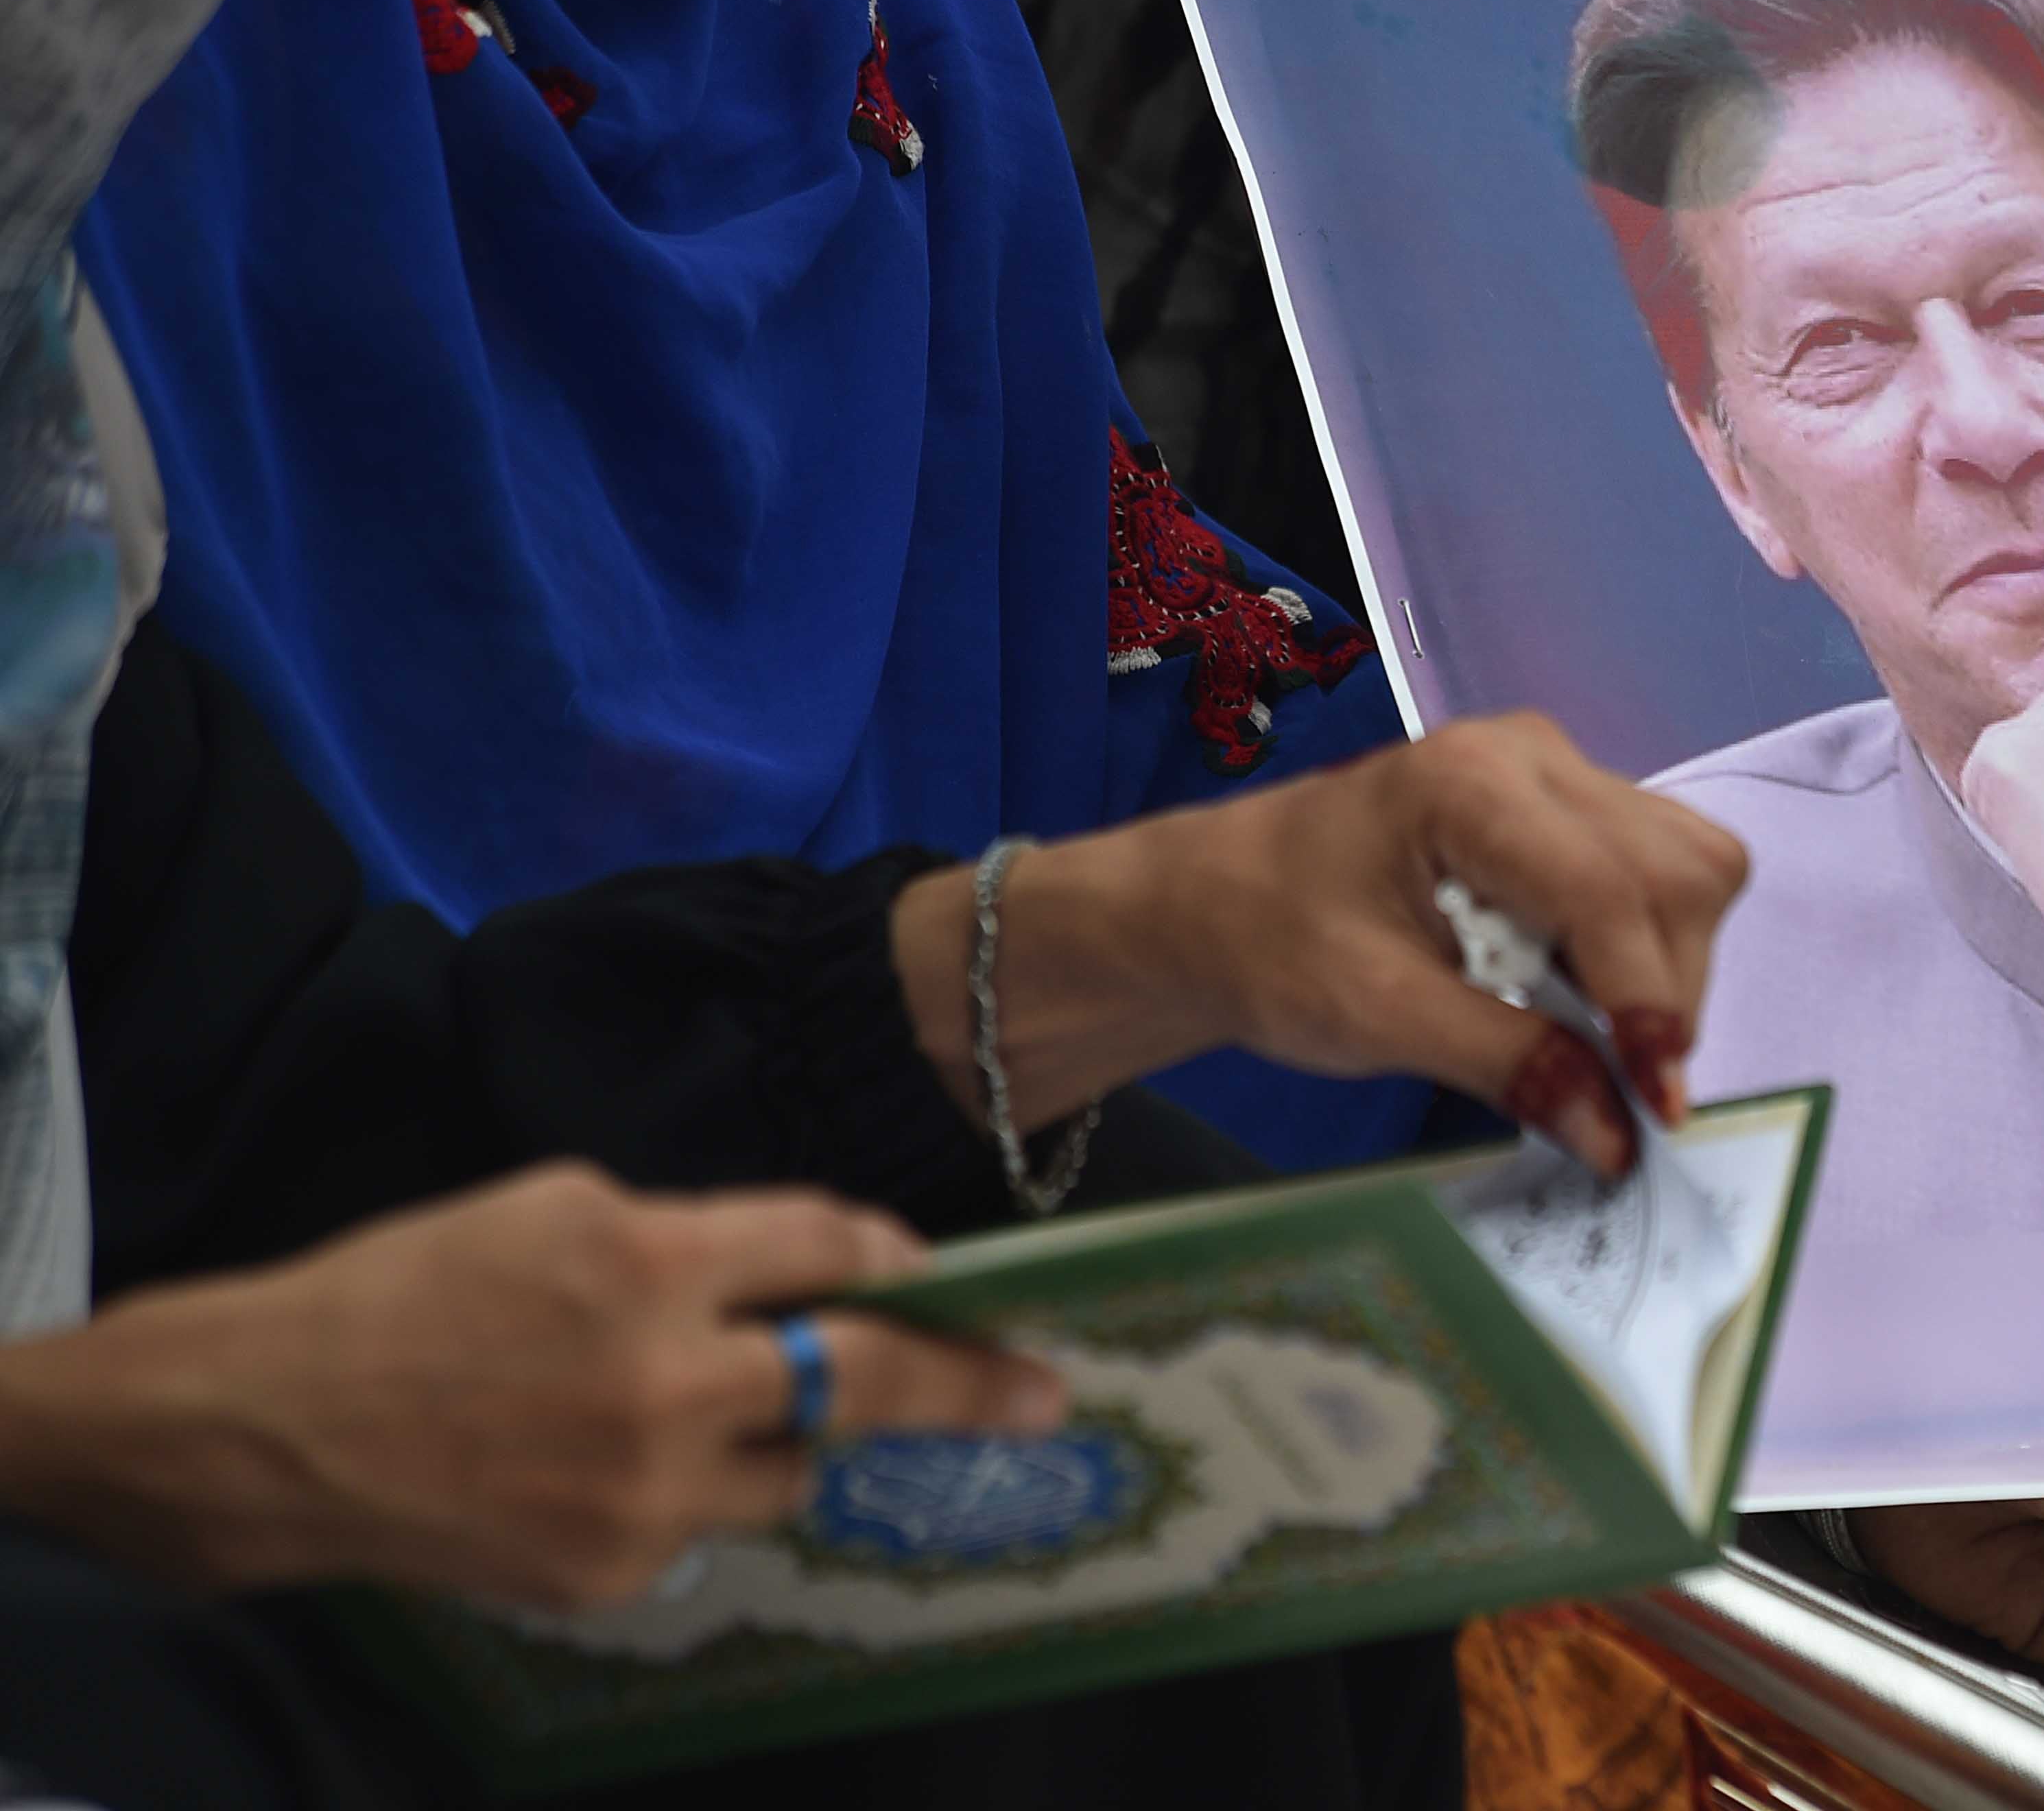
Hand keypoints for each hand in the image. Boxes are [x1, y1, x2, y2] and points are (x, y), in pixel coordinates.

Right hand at [0, 1163, 1069, 1611]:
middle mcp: (665, 1382)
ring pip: (797, 1468)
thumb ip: (690, 1233)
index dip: (893, 1255)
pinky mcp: (615, 1571)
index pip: (829, 1247)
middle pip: (864, 1376)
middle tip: (1045, 1390)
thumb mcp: (554, 1207)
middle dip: (970, 1379)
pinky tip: (623, 1464)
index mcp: (648, 1263)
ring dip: (802, 1441)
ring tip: (754, 1420)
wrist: (262, 1429)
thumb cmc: (405, 1289)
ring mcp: (645, 1491)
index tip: (939, 1272)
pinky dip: (697, 1490)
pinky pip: (707, 1525)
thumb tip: (800, 1263)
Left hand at [894, 713, 1751, 1179]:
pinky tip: (1582, 995)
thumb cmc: (1267, 944)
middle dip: (1668, 990)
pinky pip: (1654, 868)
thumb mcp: (1379, 1016)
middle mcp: (1529, 754)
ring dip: (1666, 967)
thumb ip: (1509, 1065)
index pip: (1610, 893)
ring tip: (1602, 1040)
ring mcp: (1551, 768)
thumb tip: (1621, 1138)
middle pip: (1677, 871)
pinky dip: (1643, 946)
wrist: (1207, 901)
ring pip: (1687, 865)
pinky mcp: (1560, 801)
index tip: (1660, 1111)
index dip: (1651, 1006)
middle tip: (1630, 1090)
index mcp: (1471, 785)